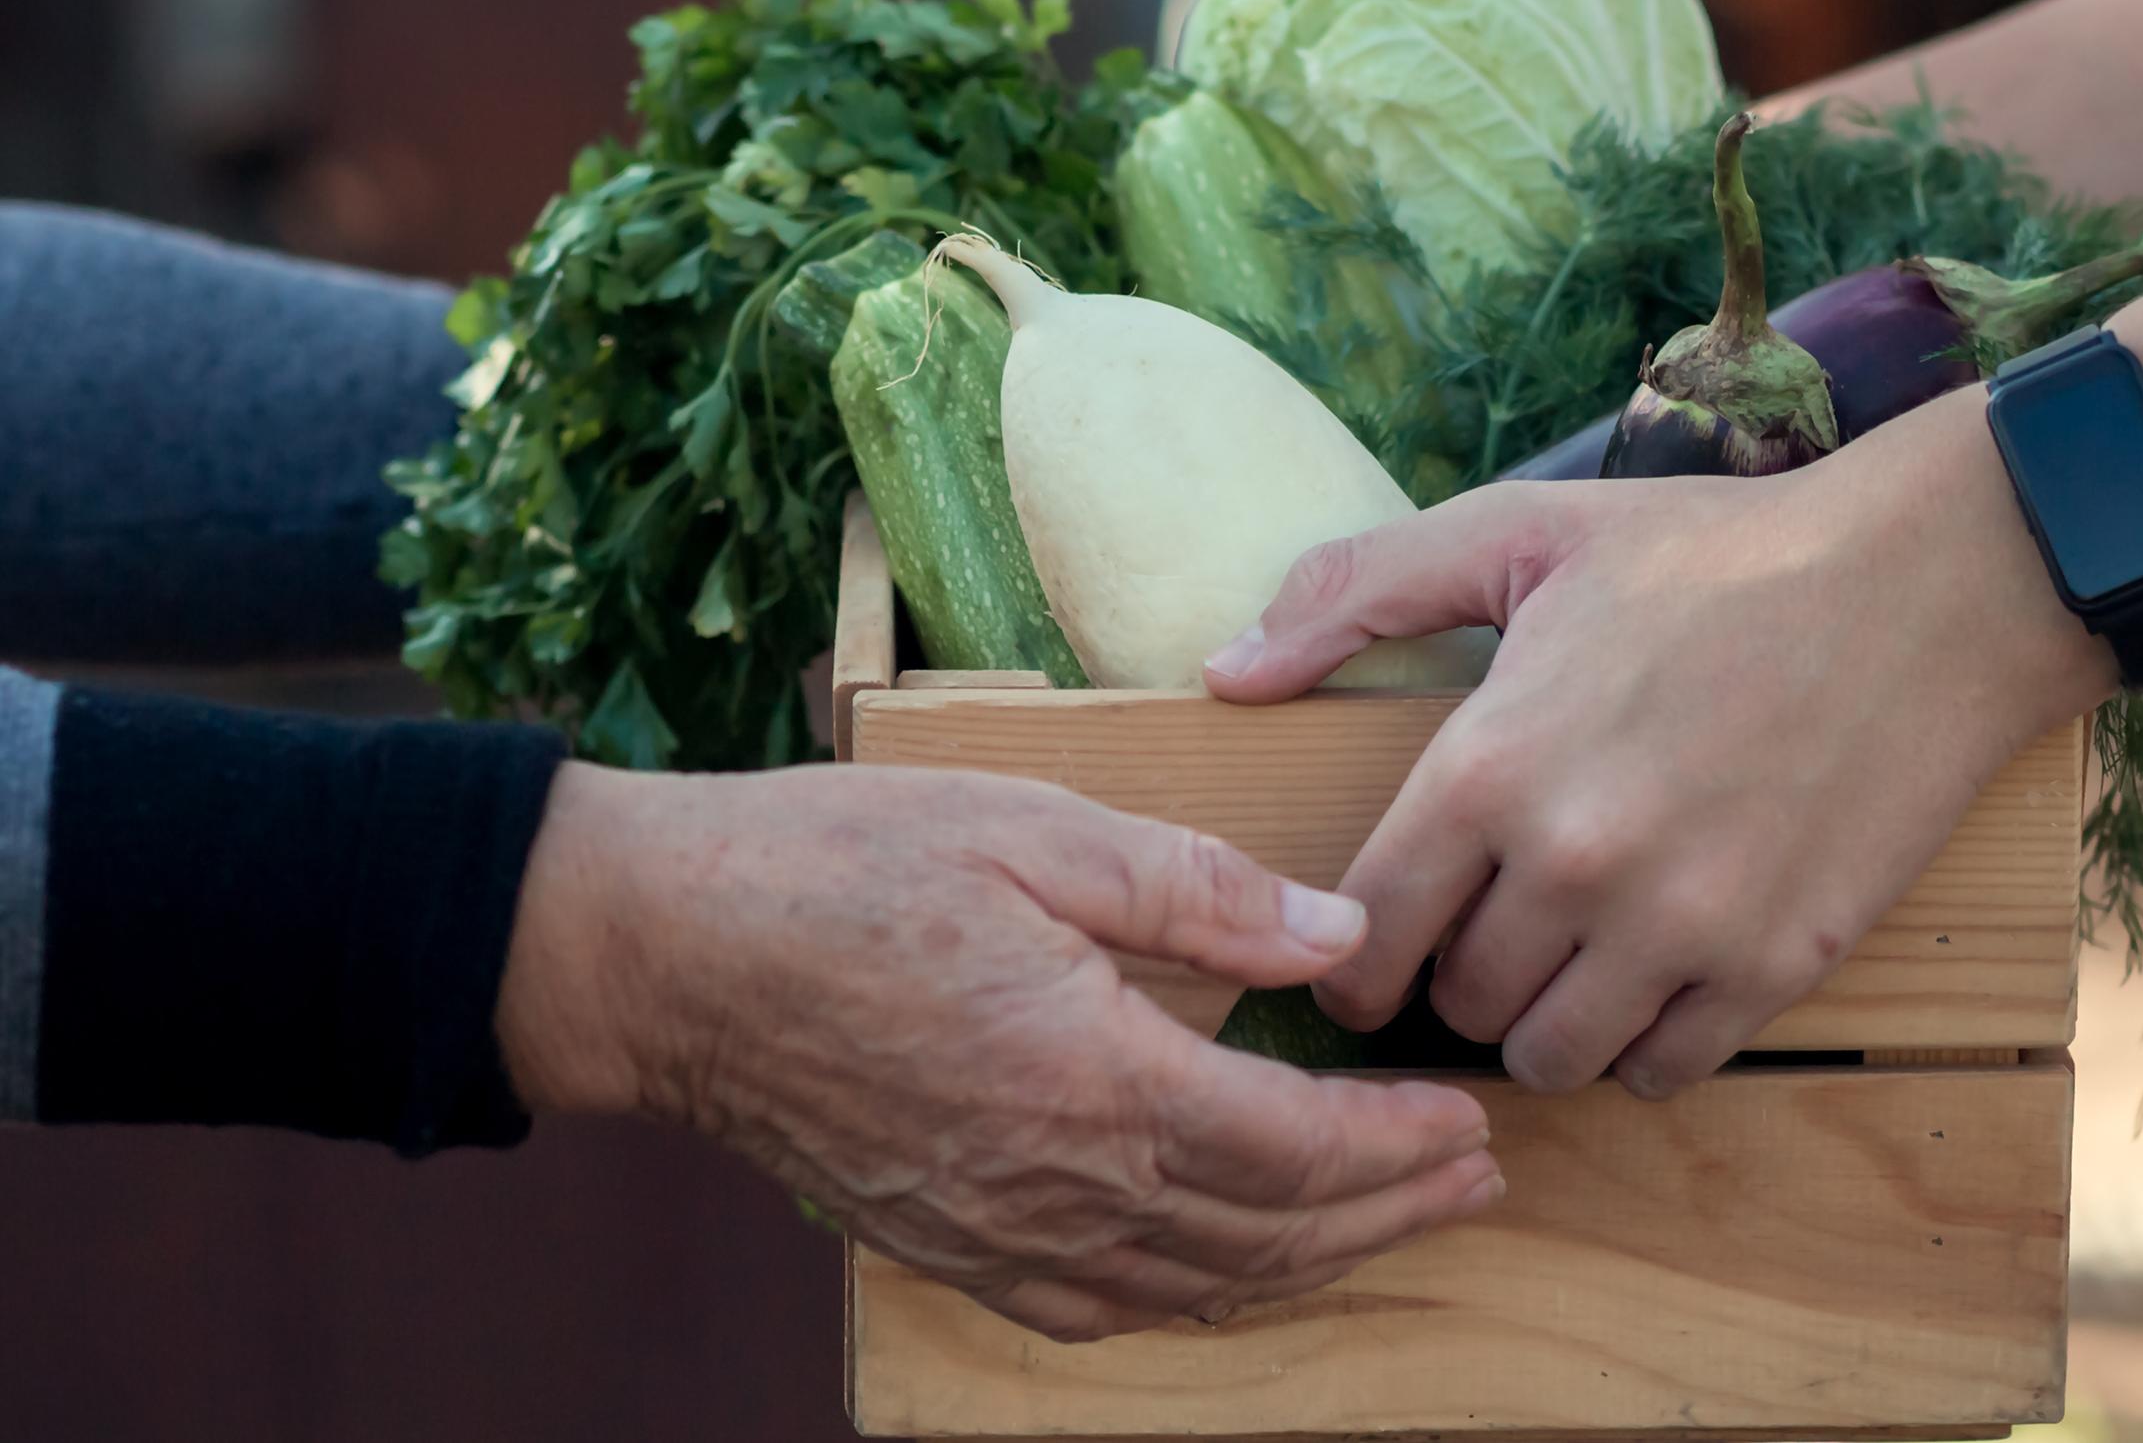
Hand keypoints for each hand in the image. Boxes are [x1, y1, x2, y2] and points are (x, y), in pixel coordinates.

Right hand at [496, 763, 1501, 1342]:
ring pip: (1198, 1290)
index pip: (1296, 1148)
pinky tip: (1236, 1271)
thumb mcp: (1039, 835)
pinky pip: (1104, 1310)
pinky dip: (1200, 1300)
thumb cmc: (842, 870)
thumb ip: (1202, 892)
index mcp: (1095, 1080)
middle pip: (1268, 1236)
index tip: (1470, 1119)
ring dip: (1314, 1264)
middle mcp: (1057, 1187)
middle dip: (1389, 1212)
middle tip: (1475, 1179)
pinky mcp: (949, 1246)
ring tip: (1394, 1224)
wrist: (664, 957)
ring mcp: (998, 1233)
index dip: (1399, 1145)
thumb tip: (1334, 933)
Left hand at [1205, 392, 2110, 1098]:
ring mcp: (1680, 927)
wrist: (1926, 590)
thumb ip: (1359, 592)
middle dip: (1458, 977)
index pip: (1363, 933)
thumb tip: (1225, 674)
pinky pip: (1663, 1073)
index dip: (1352, 958)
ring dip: (1545, 1022)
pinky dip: (1645, 1044)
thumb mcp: (1526, 534)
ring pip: (1550, 1057)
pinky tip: (1657, 977)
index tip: (1374, 950)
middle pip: (1456, 1003)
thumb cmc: (1714, 556)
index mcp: (1493, 764)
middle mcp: (1574, 863)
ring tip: (1571, 959)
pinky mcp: (1776, 967)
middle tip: (1493, 929)